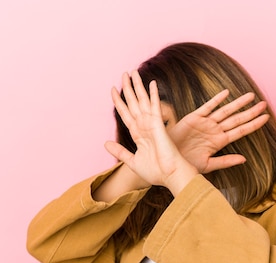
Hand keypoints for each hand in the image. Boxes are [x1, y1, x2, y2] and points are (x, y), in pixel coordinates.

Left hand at [105, 71, 197, 194]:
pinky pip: (155, 107)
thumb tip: (105, 143)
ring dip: (137, 87)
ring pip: (142, 102)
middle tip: (123, 73)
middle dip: (127, 89)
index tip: (112, 89)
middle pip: (133, 103)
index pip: (126, 114)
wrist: (170, 177)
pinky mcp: (160, 126)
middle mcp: (144, 127)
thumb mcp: (132, 162)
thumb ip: (120, 152)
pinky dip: (153, 95)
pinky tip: (152, 83)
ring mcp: (152, 125)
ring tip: (132, 72)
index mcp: (138, 135)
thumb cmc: (156, 172)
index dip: (118, 102)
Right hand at [169, 90, 269, 173]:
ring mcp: (205, 123)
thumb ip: (225, 161)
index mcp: (220, 142)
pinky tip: (226, 93)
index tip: (267, 118)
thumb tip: (245, 159)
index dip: (254, 124)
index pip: (241, 131)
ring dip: (237, 104)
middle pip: (236, 119)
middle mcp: (215, 131)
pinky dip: (216, 100)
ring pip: (225, 112)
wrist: (168, 160)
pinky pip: (207, 107)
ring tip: (251, 96)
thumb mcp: (207, 165)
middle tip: (264, 104)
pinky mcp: (193, 118)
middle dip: (250, 112)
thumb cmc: (186, 164)